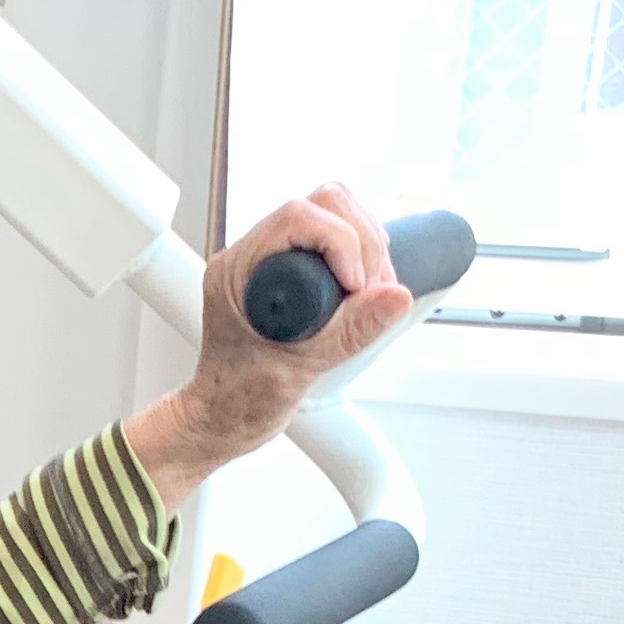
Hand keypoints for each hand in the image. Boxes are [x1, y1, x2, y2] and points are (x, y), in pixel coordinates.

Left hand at [125, 186, 418, 503]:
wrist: (225, 420)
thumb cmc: (240, 400)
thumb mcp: (300, 368)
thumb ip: (349, 332)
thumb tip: (398, 295)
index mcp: (237, 270)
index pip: (298, 217)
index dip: (341, 242)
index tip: (357, 288)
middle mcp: (254, 256)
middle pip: (324, 204)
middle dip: (363, 240)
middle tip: (373, 291)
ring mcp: (275, 262)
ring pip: (336, 213)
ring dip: (368, 245)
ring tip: (374, 293)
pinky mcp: (296, 272)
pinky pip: (338, 238)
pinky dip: (363, 256)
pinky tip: (369, 290)